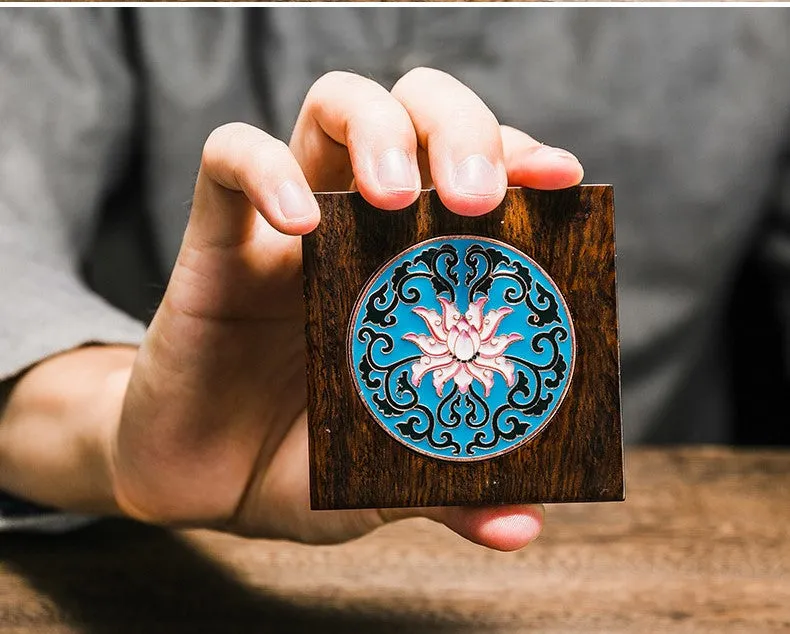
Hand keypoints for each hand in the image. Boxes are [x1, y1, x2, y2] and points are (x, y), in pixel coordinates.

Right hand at [1, 68, 581, 549]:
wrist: (205, 483)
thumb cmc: (303, 467)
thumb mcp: (385, 480)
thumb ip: (451, 489)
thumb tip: (523, 523)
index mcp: (416, 271)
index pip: (479, 172)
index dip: (521, 157)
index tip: (560, 178)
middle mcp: (360, 227)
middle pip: (415, 109)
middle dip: (457, 127)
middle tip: (475, 197)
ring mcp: (287, 224)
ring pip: (333, 103)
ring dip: (377, 126)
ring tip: (394, 194)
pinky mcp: (217, 239)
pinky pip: (229, 159)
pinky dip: (265, 170)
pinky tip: (300, 220)